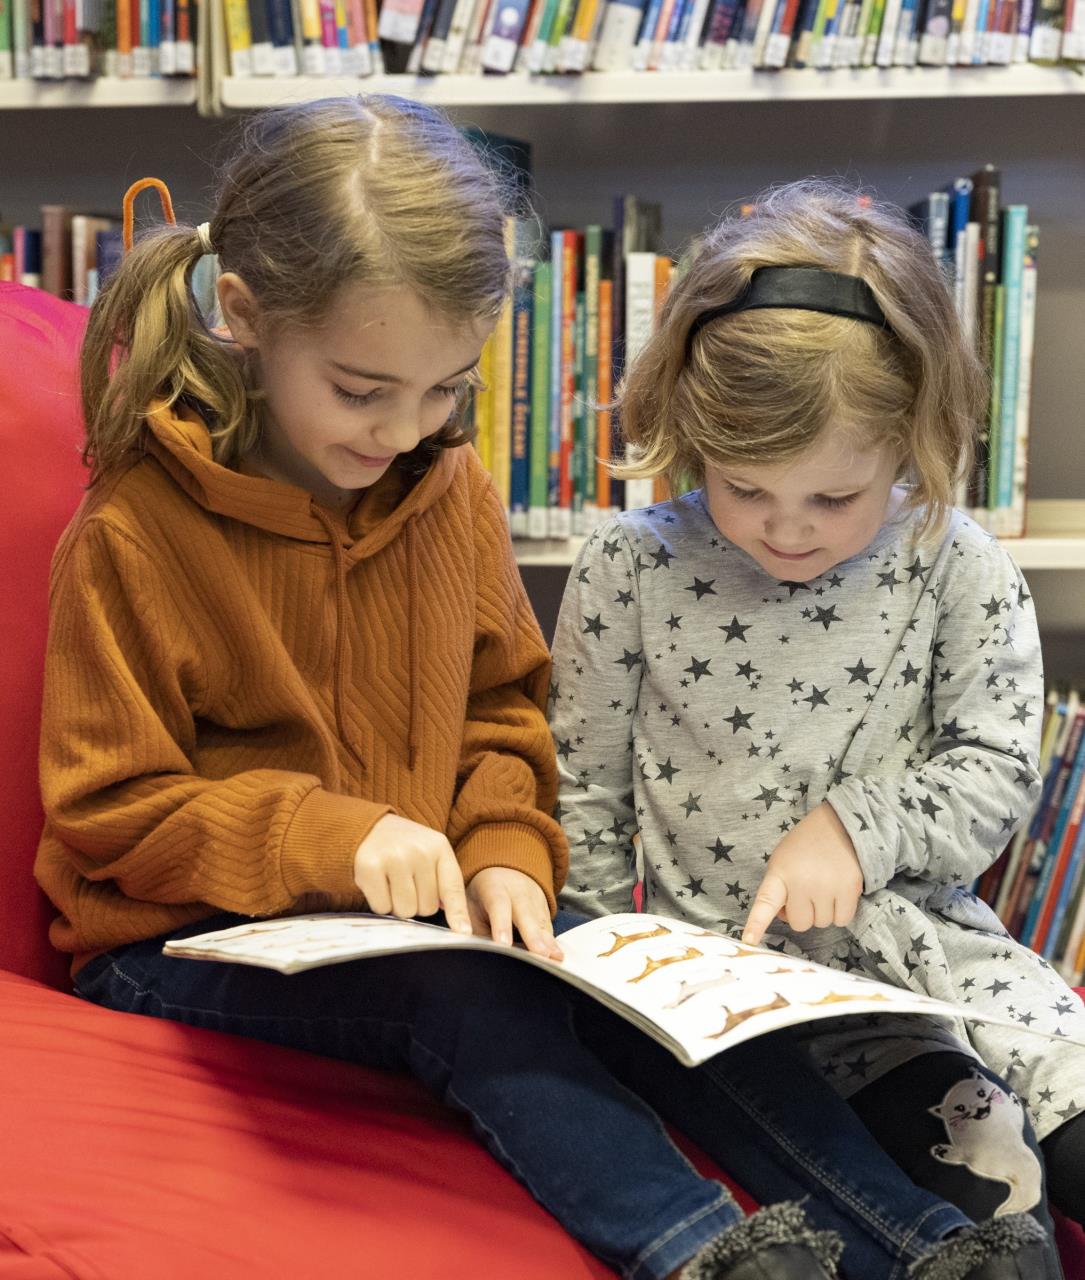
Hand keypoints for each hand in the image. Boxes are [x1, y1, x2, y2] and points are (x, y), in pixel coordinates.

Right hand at [353, 814, 470, 934]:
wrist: (368, 827)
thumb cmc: (404, 847)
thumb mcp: (430, 854)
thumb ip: (444, 883)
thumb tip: (459, 924)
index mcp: (439, 847)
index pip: (453, 888)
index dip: (458, 914)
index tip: (463, 932)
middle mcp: (419, 851)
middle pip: (427, 908)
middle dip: (416, 903)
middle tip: (405, 883)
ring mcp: (394, 858)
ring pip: (405, 911)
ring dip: (397, 905)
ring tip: (392, 883)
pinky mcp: (370, 867)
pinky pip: (382, 907)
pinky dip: (379, 903)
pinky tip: (378, 884)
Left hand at [466, 867, 563, 960]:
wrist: (506, 871)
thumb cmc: (484, 895)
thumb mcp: (472, 906)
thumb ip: (476, 929)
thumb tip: (480, 953)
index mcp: (494, 888)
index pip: (498, 905)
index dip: (501, 924)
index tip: (503, 943)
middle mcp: (518, 892)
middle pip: (526, 914)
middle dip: (533, 935)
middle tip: (540, 953)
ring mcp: (535, 899)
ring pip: (541, 922)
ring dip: (548, 942)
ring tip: (555, 958)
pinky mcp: (546, 909)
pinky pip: (548, 928)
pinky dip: (552, 943)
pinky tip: (557, 956)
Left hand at [742, 803, 863, 945]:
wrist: (840, 824)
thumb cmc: (806, 846)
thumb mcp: (782, 861)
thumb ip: (779, 890)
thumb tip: (786, 917)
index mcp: (780, 873)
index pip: (765, 902)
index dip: (756, 923)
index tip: (748, 940)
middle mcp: (802, 882)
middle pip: (799, 923)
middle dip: (803, 913)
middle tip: (807, 892)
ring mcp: (826, 886)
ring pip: (821, 923)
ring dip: (823, 911)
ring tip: (824, 887)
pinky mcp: (849, 889)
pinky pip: (842, 920)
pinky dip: (840, 912)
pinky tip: (838, 892)